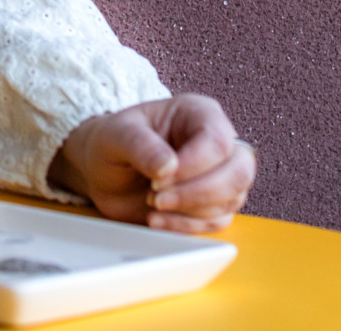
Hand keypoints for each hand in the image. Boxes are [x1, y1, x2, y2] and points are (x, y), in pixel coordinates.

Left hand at [46, 94, 254, 232]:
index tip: (157, 179)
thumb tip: (169, 166)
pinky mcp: (214, 203)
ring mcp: (220, 174)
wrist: (101, 171)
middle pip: (238, 172)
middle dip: (198, 193)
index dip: (193, 166)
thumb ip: (140, 145)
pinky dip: (187, 226)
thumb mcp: (116, 135)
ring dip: (190, 211)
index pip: (217, 142)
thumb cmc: (111, 143)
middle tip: (156, 198)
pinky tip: (157, 220)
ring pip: (232, 199)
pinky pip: (218, 221)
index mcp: (199, 113)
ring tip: (151, 203)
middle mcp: (216, 142)